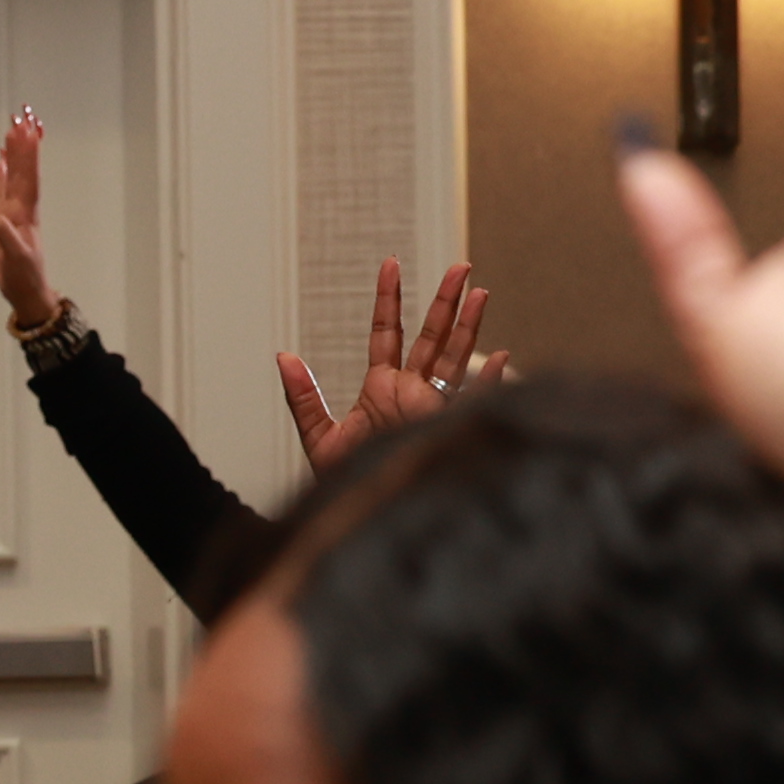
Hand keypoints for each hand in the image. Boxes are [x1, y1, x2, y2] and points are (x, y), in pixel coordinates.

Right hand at [0, 105, 62, 334]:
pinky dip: (2, 174)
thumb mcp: (12, 252)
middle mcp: (22, 207)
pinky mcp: (6, 221)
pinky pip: (4, 190)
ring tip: (12, 130)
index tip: (24, 126)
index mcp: (25, 212)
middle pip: (23, 169)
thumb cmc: (24, 276)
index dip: (26, 150)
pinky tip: (0, 161)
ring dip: (14, 153)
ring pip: (15, 176)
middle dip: (22, 143)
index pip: (27, 174)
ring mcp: (14, 213)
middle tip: (21, 116)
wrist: (30, 293)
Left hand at [276, 258, 503, 475]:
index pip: (388, 332)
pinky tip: (501, 357)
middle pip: (432, 336)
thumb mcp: (319, 436)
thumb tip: (283, 356)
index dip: (390, 299)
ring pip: (455, 358)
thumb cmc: (344, 484)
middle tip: (460, 267)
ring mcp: (432, 408)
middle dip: (445, 301)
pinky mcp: (444, 428)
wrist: (360, 518)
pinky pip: (470, 401)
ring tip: (480, 292)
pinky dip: (487, 382)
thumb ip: (303, 396)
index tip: (391, 265)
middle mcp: (411, 392)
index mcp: (381, 389)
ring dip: (468, 326)